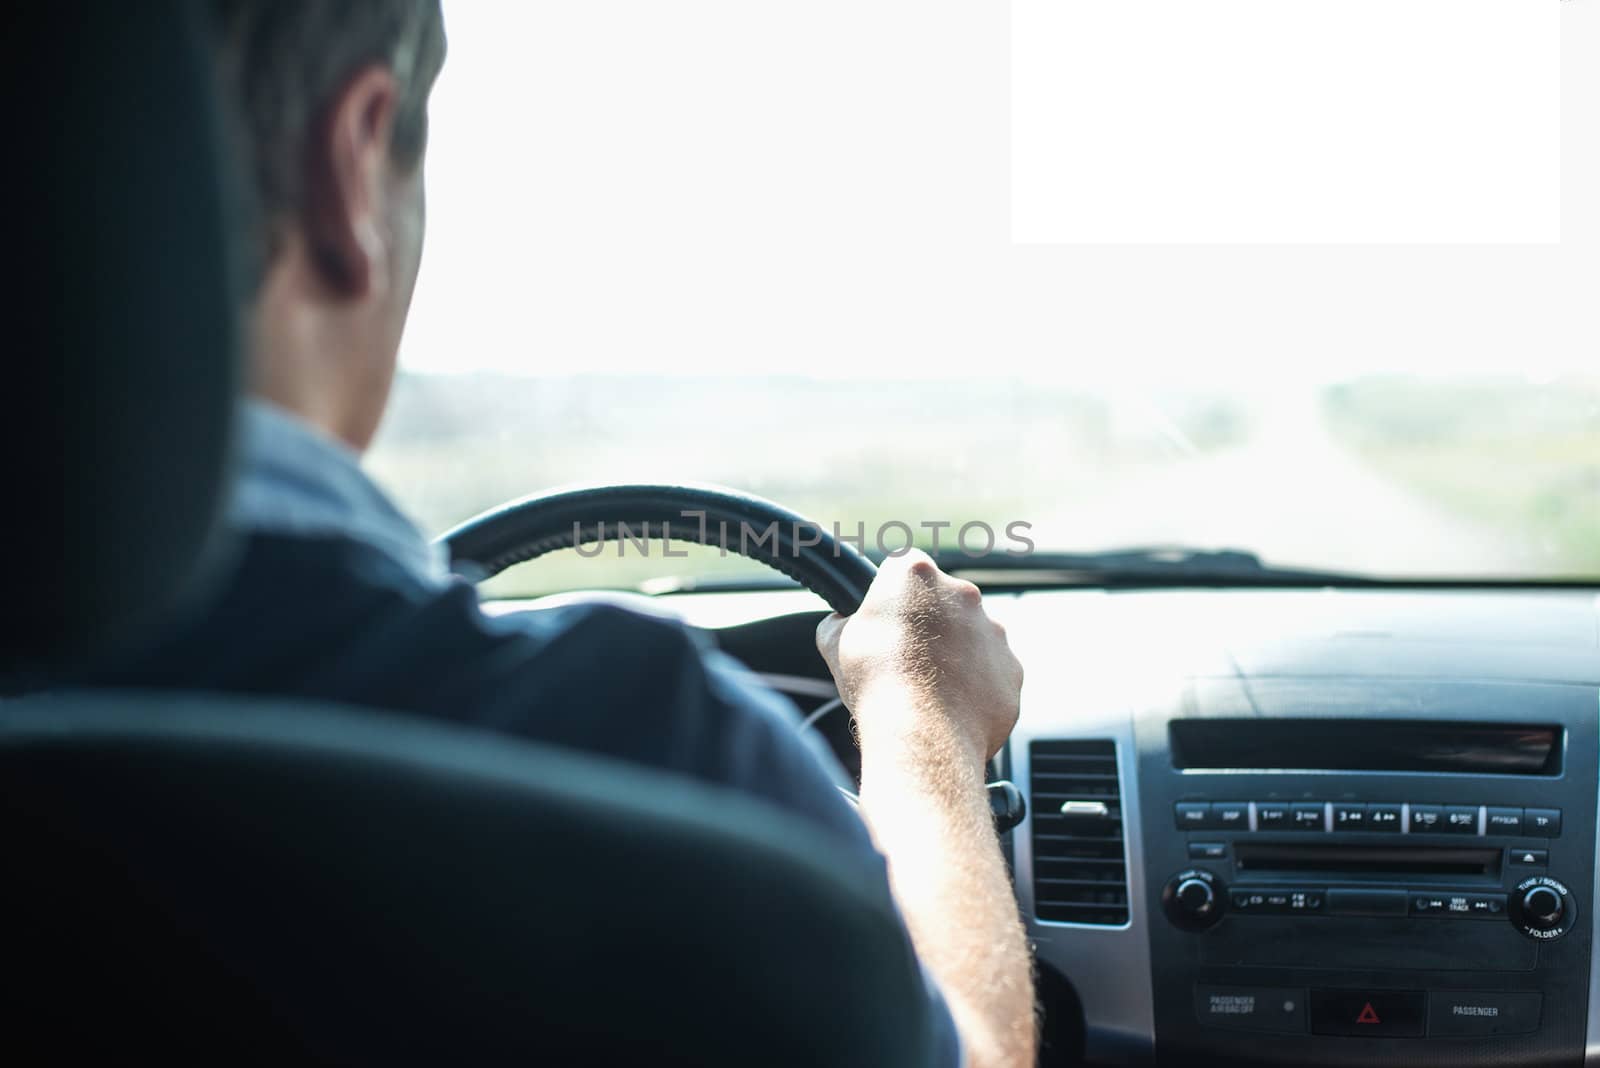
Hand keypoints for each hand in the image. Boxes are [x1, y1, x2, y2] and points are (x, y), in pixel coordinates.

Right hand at [815, 548, 1022, 764]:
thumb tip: (840, 622)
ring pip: (972, 638)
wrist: (923, 732)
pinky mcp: (1011, 669)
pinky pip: (992, 674)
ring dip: (956, 656)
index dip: (892, 596)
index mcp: (916, 575)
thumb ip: (841, 622)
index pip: (903, 570)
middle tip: (906, 660)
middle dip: (929, 626)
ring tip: (931, 690)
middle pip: (944, 602)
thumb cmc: (877, 682)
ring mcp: (993, 631)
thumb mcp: (835, 642)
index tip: (887, 620)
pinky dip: (976, 688)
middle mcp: (962, 594)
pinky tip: (953, 708)